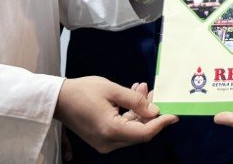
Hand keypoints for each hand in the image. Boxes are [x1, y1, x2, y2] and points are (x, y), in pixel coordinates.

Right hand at [55, 76, 177, 153]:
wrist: (58, 99)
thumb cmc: (82, 91)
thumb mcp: (112, 89)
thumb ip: (135, 100)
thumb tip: (155, 110)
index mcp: (110, 130)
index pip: (144, 133)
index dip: (161, 124)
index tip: (174, 114)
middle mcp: (108, 142)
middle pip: (139, 133)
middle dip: (151, 113)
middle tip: (154, 93)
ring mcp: (104, 143)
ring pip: (132, 131)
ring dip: (140, 112)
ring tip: (141, 88)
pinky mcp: (102, 140)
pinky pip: (123, 130)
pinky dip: (130, 116)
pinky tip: (132, 97)